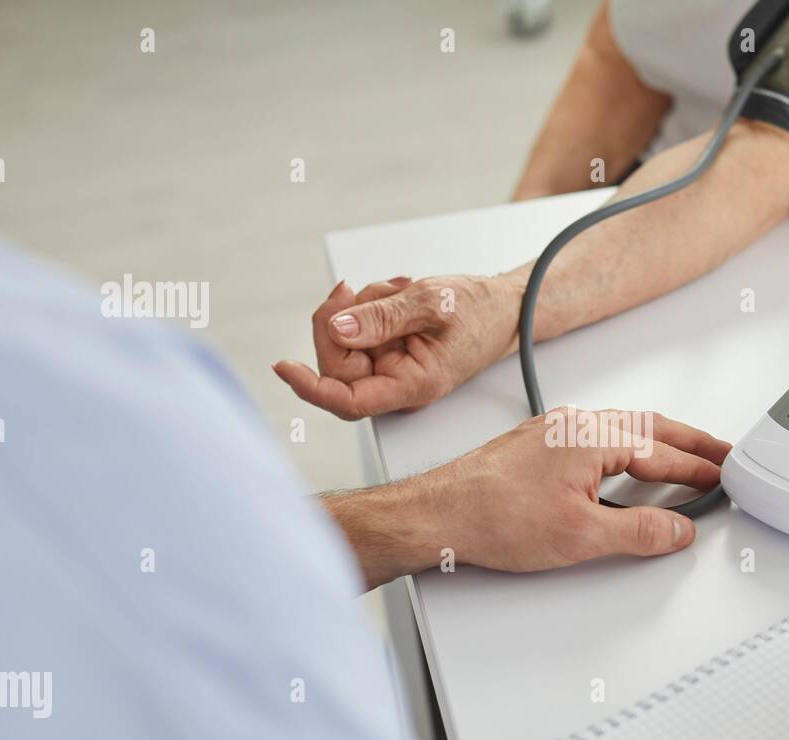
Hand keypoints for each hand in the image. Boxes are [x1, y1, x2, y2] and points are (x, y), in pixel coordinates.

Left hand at [275, 274, 519, 420]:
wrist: (504, 309)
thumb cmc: (479, 312)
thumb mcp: (431, 303)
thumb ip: (382, 317)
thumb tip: (338, 328)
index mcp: (411, 385)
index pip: (348, 400)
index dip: (311, 386)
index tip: (284, 366)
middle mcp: (395, 384)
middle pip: (336, 362)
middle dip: (339, 319)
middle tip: (354, 290)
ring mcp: (389, 368)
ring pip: (343, 340)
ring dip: (359, 306)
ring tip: (396, 290)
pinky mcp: (385, 350)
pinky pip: (356, 329)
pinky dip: (367, 304)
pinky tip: (394, 294)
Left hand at [321, 409, 730, 587]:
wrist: (439, 513)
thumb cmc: (493, 515)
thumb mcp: (581, 535)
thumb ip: (639, 531)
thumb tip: (676, 529)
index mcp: (594, 438)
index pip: (662, 455)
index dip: (698, 471)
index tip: (723, 481)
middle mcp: (577, 425)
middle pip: (651, 430)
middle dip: (691, 445)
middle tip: (723, 456)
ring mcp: (556, 431)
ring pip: (626, 430)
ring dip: (661, 444)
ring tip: (687, 458)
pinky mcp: (540, 444)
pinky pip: (601, 437)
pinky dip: (630, 447)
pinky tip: (631, 463)